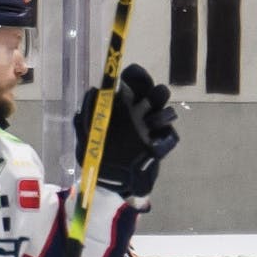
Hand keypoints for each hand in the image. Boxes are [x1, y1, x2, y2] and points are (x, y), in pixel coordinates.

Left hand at [74, 63, 178, 200]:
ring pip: (167, 111)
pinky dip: (164, 138)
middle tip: (148, 101)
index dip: (136, 76)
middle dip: (156, 93)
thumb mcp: (86, 134)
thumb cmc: (99, 154)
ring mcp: (153, 128)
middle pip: (156, 93)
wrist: (112, 181)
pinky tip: (153, 145)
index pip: (134, 83)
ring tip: (150, 125)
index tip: (131, 80)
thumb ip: (87, 115)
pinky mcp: (161, 144)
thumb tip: (93, 91)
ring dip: (162, 115)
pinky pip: (170, 135)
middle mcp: (140, 113)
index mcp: (123, 105)